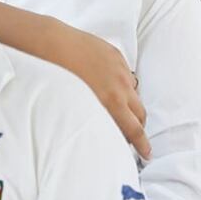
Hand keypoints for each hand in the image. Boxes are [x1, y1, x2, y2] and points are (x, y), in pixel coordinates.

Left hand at [52, 23, 150, 157]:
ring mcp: (120, 68)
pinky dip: (122, 83)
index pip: (135, 129)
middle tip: (131, 133)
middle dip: (138, 125)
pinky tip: (108, 83)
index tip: (146, 153)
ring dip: (130, 103)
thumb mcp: (79, 107)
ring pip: (134, 92)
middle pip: (140, 112)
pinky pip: (126, 74)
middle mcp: (121, 85)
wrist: (54, 45)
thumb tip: (101, 129)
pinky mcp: (115, 55)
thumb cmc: (59, 78)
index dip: (142, 144)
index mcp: (112, 101)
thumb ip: (96, 118)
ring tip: (117, 107)